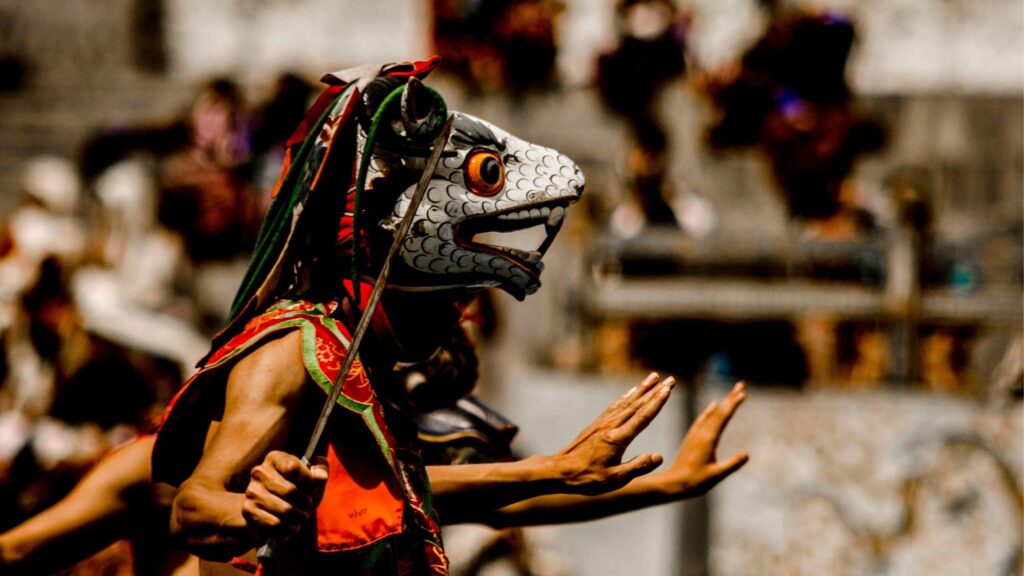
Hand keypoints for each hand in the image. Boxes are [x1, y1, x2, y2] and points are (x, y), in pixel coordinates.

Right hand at [242, 451, 328, 540]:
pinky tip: (289, 526)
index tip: (309, 487)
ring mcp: (252, 492)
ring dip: (298, 518)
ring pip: (284, 510)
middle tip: (306, 506)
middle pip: (291, 491)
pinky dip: (287, 528)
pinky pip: (275, 524)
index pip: (294, 467)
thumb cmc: (295, 492)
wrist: (268, 512)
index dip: (308, 480)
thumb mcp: (311, 480)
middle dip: (305, 503)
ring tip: (299, 518)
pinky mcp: (248, 511)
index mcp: (275, 458)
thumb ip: (320, 472)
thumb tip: (320, 476)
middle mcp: (259, 472)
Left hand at [554, 372, 675, 494]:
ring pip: (626, 402)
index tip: (668, 389)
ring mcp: (602, 424)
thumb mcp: (615, 479)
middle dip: (654, 391)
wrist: (559, 471)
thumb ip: (637, 467)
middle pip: (637, 405)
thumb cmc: (587, 478)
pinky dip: (625, 397)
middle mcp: (611, 426)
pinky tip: (630, 392)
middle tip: (670, 379)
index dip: (657, 402)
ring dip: (641, 389)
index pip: (642, 417)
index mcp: (618, 438)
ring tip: (652, 377)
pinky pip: (614, 406)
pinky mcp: (596, 425)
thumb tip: (659, 456)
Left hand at [656, 382, 748, 497]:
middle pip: (718, 411)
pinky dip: (710, 411)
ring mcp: (695, 434)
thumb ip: (732, 464)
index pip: (722, 417)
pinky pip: (702, 419)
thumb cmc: (694, 482)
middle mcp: (701, 433)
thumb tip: (746, 454)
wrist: (671, 483)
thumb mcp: (716, 475)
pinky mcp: (692, 438)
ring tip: (732, 394)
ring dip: (722, 403)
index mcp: (707, 439)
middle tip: (741, 385)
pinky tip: (713, 407)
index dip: (733, 404)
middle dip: (730, 398)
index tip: (742, 393)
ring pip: (711, 414)